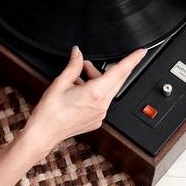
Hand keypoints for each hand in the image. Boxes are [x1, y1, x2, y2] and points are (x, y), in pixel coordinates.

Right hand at [22, 46, 146, 153]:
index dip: (132, 60)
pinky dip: (94, 94)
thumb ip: (73, 65)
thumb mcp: (60, 82)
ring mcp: (101, 114)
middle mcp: (102, 105)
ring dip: (96, 81)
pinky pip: (102, 102)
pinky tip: (77, 94)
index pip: (119, 72)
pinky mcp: (97, 120)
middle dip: (104, 69)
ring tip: (75, 82)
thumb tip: (77, 53)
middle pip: (115, 80)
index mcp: (95, 93)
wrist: (44, 132)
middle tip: (85, 66)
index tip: (141, 52)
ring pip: (107, 91)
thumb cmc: (50, 111)